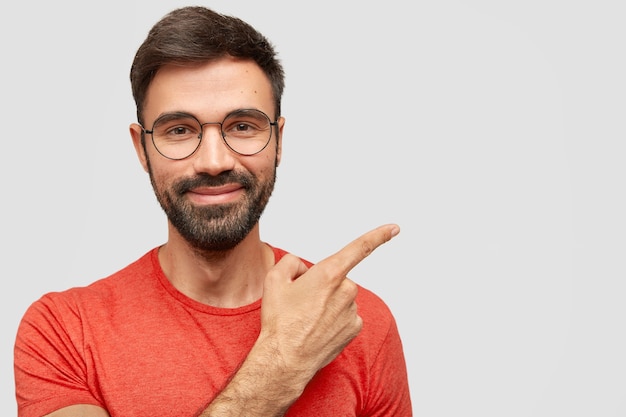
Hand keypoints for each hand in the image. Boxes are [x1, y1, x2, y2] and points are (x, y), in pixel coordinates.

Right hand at [259, 224, 399, 377]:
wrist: (285, 359)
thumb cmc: (280, 321)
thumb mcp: (274, 280)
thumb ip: (291, 262)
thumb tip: (304, 268)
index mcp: (329, 274)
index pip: (359, 248)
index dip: (378, 236)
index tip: (394, 228)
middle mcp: (346, 290)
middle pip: (337, 277)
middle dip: (322, 284)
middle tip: (300, 301)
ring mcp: (352, 311)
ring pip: (340, 297)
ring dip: (327, 302)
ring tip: (306, 318)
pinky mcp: (354, 328)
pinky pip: (345, 315)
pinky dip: (334, 318)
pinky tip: (318, 328)